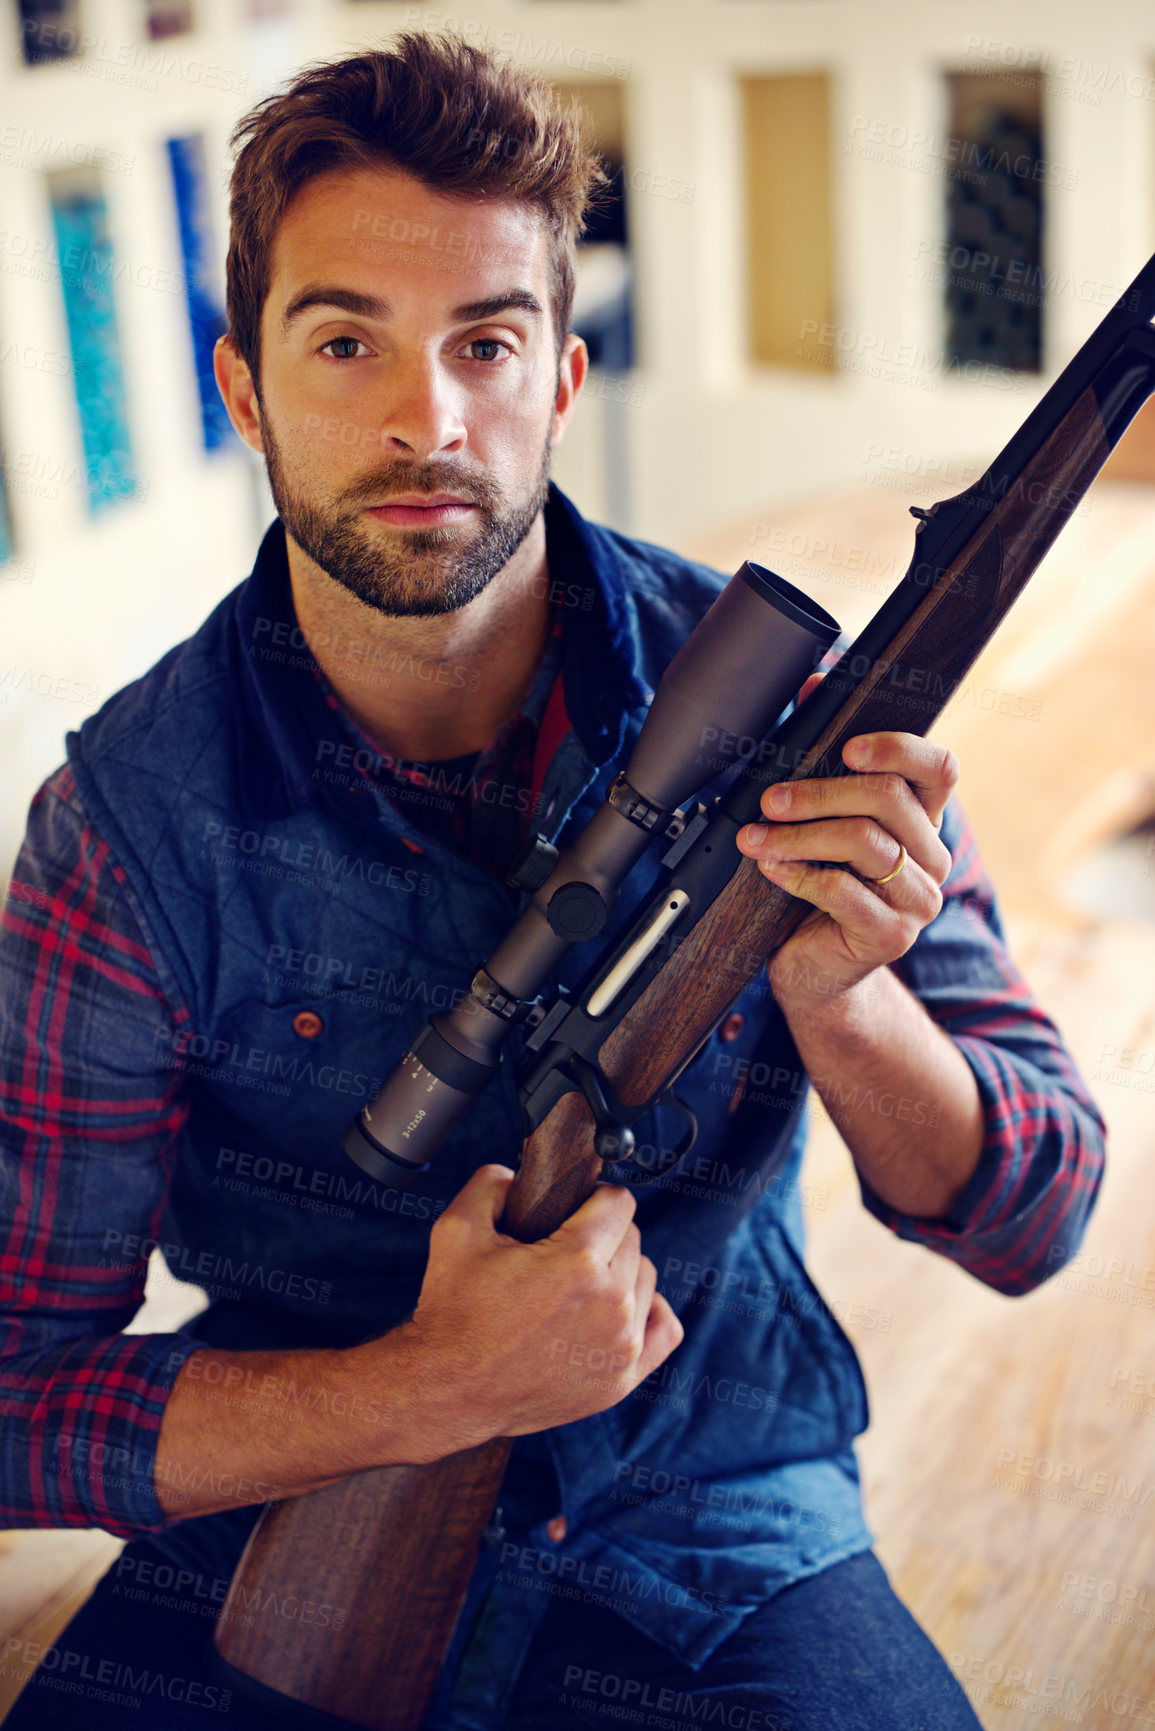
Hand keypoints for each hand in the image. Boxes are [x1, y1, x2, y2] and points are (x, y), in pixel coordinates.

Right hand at [391, 1165, 683, 1458]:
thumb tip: (521, 1176)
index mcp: (577, 1261)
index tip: (573, 1209)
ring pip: (646, 1279)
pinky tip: (618, 1308)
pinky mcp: (620, 1380)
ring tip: (579, 1283)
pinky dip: (648, 1311)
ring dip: (621, 1273)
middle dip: (601, 1235)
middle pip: (632, 1238)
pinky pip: (664, 1329)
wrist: (447, 1390)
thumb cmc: (452, 1313)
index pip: (618, 1202)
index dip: (592, 1197)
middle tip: (562, 1249)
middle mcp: (610, 1304)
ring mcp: (620, 1346)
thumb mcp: (456, 1228)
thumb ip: (492, 1183)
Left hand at [735, 715, 957, 1012]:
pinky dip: (798, 874)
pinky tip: (771, 869)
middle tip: (771, 799)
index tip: (848, 746)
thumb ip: (823, 760)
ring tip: (755, 837)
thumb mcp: (820, 823)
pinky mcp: (891, 936)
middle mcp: (931, 858)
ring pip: (865, 843)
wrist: (814, 970)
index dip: (899, 748)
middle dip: (820, 792)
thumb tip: (812, 686)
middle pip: (889, 799)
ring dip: (798, 834)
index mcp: (923, 822)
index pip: (940, 769)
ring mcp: (918, 900)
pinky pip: (844, 891)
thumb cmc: (816, 891)